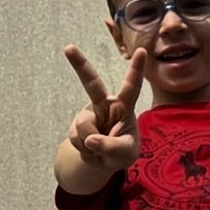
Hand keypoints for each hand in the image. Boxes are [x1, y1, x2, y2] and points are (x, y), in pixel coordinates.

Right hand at [62, 43, 145, 170]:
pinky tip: (90, 149)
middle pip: (91, 82)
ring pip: (84, 126)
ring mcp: (88, 114)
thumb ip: (112, 147)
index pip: (131, 87)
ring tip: (100, 149)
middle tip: (68, 47)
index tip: (141, 50)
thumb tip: (90, 139)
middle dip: (79, 64)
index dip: (136, 69)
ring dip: (91, 144)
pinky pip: (76, 138)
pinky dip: (84, 150)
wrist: (103, 162)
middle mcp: (104, 105)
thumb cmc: (123, 151)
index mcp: (123, 107)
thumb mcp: (126, 153)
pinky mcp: (76, 125)